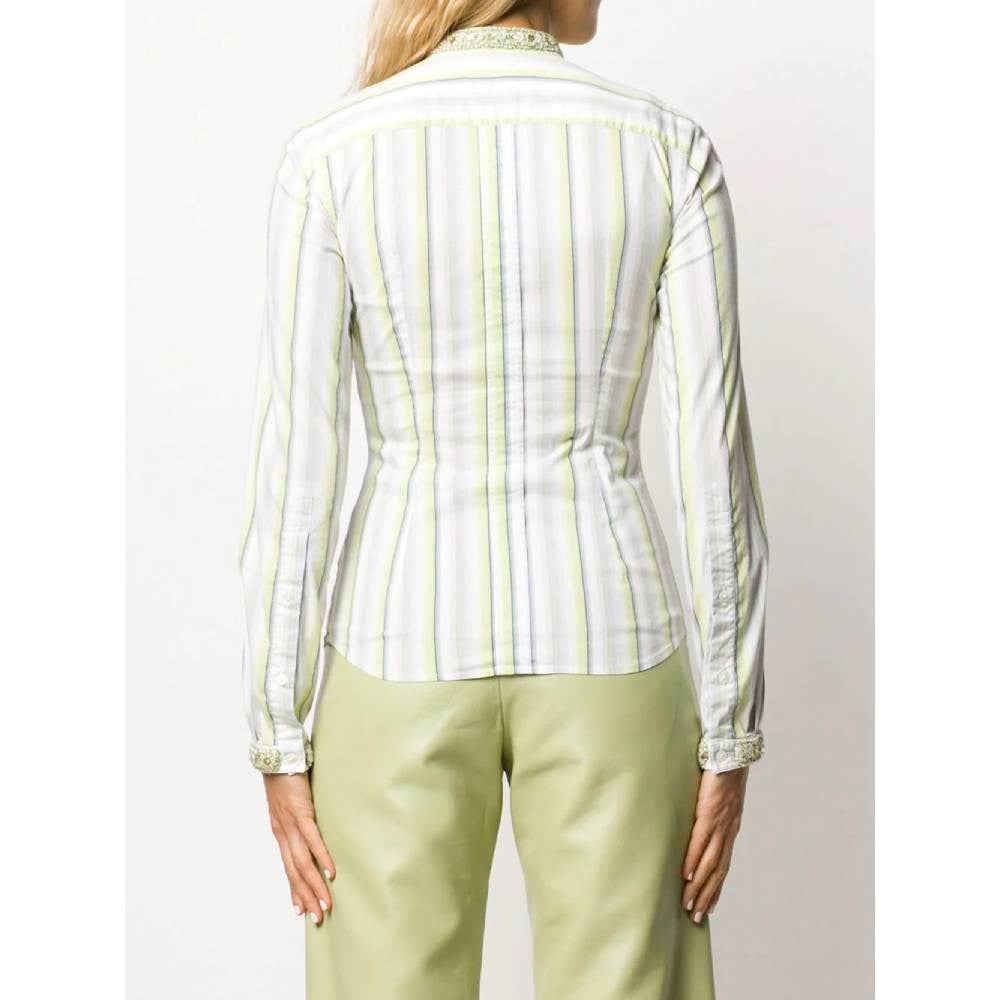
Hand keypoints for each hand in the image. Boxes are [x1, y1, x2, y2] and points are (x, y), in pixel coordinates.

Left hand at [263, 772, 335, 924]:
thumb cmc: (285, 778)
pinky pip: (312, 839)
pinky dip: (321, 857)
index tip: (302, 911)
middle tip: (318, 917)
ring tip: (325, 903)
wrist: (277, 758)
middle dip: (306, 896)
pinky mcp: (301, 812)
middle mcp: (283, 834)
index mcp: (281, 833)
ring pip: (302, 862)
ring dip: (314, 885)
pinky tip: (330, 871)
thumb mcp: (289, 805)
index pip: (288, 868)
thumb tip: (309, 831)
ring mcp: (291, 825)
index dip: (295, 890)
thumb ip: (296, 820)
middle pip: (295, 872)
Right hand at [680, 765, 748, 922]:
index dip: (716, 887)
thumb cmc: (722, 771)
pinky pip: (700, 841)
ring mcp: (720, 824)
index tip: (709, 906)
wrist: (730, 752)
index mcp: (730, 828)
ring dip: (699, 886)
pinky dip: (693, 860)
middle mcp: (728, 831)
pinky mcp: (710, 813)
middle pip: (717, 871)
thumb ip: (711, 812)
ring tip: (688, 903)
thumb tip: (699, 819)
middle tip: (695, 916)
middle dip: (706, 895)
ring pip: (709, 862)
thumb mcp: (718, 797)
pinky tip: (686, 874)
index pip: (723, 865)